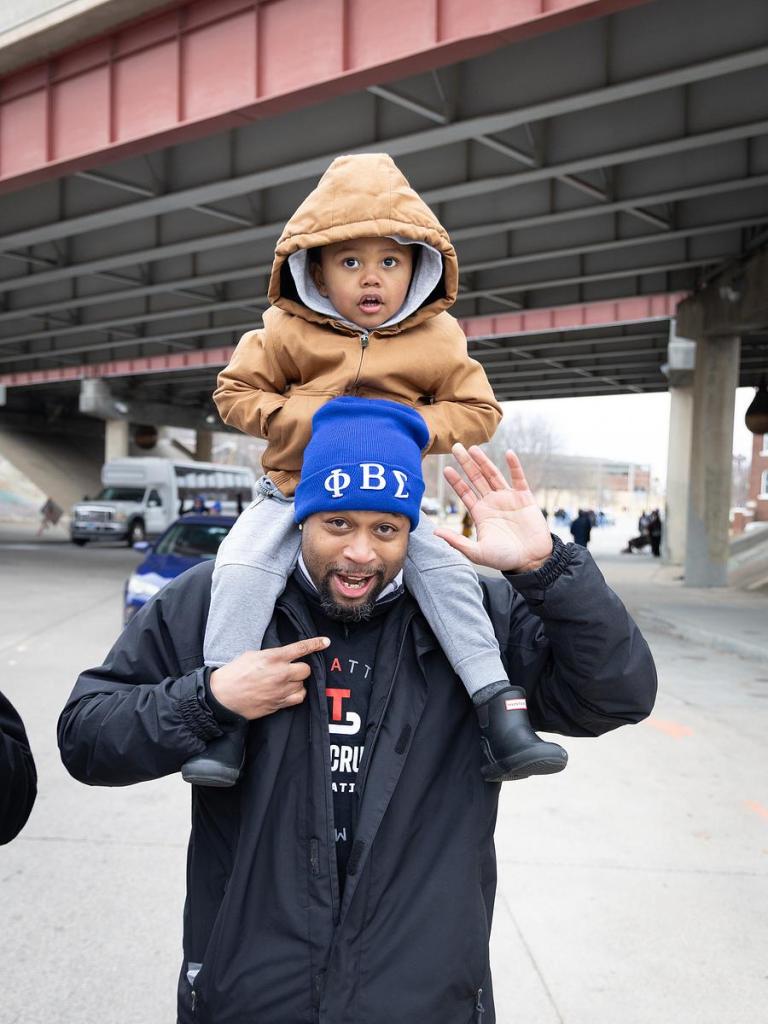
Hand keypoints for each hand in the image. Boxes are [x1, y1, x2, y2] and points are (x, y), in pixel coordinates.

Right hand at [210, 636, 329, 719]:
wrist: (222, 697)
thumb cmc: (234, 673)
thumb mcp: (251, 655)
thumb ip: (271, 655)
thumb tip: (283, 656)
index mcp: (272, 657)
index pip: (300, 648)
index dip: (315, 644)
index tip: (325, 642)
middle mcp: (280, 674)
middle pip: (306, 669)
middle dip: (301, 668)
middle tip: (291, 669)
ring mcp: (280, 690)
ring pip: (303, 685)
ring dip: (297, 682)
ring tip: (285, 682)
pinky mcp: (278, 704)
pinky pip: (298, 698)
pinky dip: (296, 694)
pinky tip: (288, 692)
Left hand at [433, 444, 552, 572]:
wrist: (532, 561)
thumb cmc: (505, 559)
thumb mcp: (477, 552)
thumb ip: (457, 542)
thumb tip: (435, 532)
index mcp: (480, 513)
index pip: (465, 492)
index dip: (456, 481)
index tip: (446, 469)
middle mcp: (492, 502)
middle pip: (476, 478)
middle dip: (466, 464)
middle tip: (455, 447)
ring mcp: (509, 498)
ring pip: (493, 475)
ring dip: (484, 461)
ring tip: (473, 448)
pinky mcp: (525, 498)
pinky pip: (519, 478)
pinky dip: (514, 466)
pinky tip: (509, 454)